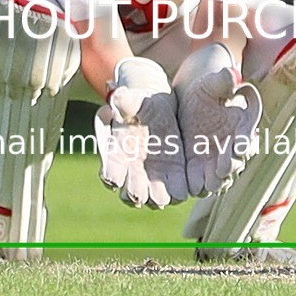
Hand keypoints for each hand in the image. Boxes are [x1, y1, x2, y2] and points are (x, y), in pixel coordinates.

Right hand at [94, 58, 187, 208]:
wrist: (158, 108)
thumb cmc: (139, 104)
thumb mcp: (132, 101)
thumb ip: (124, 102)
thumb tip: (118, 95)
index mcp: (116, 158)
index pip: (110, 175)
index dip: (112, 177)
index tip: (114, 176)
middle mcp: (133, 174)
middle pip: (132, 196)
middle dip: (136, 194)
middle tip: (141, 191)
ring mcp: (154, 179)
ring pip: (155, 200)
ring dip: (160, 197)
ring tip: (167, 192)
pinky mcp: (175, 178)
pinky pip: (177, 192)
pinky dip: (180, 192)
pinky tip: (185, 187)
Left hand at [173, 46, 262, 195]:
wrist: (189, 103)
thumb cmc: (206, 90)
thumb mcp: (211, 83)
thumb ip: (223, 81)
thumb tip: (233, 74)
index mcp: (242, 125)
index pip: (246, 137)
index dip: (243, 143)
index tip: (238, 147)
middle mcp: (234, 147)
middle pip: (236, 162)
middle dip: (229, 166)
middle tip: (222, 168)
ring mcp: (218, 160)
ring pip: (221, 177)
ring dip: (216, 181)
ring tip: (208, 182)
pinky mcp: (200, 169)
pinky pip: (202, 182)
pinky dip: (198, 185)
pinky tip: (190, 186)